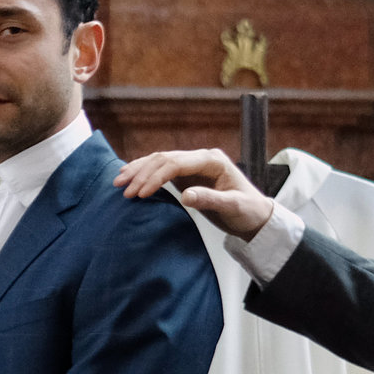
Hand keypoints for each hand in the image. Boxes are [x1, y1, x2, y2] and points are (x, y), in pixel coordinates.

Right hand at [109, 148, 275, 239]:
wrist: (256, 216)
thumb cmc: (248, 211)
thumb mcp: (232, 207)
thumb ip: (210, 199)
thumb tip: (184, 195)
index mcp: (212, 160)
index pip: (176, 163)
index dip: (156, 177)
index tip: (140, 193)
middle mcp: (201, 158)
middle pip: (164, 159)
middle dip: (141, 172)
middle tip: (122, 189)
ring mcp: (193, 165)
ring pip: (160, 161)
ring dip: (139, 170)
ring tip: (118, 181)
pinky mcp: (188, 174)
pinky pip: (162, 169)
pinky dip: (145, 173)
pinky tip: (130, 177)